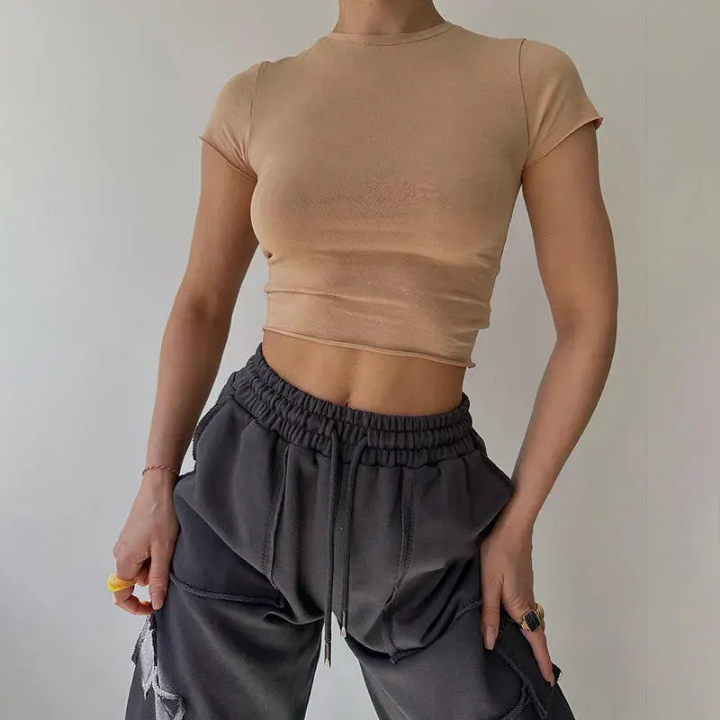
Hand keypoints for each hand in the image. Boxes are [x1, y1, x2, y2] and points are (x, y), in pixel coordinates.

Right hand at [111, 471, 178, 614]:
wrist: (159, 486)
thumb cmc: (161, 515)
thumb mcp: (164, 551)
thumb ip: (158, 579)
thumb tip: (156, 603)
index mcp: (124, 560)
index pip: (121, 595)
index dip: (136, 606)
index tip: (155, 605)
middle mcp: (120, 553)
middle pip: (133, 580)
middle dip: (152, 578)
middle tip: (170, 562)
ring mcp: (125, 543)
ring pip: (140, 566)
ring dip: (155, 563)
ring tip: (169, 545)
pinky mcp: (133, 534)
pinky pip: (142, 553)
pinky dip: (154, 552)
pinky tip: (166, 539)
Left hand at [479, 522, 554, 684]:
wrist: (512, 525)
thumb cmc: (498, 552)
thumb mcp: (488, 583)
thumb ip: (489, 613)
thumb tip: (491, 643)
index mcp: (519, 605)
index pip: (535, 639)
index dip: (540, 660)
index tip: (548, 680)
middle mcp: (527, 600)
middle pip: (537, 632)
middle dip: (539, 653)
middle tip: (538, 672)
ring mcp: (527, 589)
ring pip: (533, 619)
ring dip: (534, 637)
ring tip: (528, 652)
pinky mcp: (524, 581)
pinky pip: (529, 608)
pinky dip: (528, 622)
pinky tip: (516, 621)